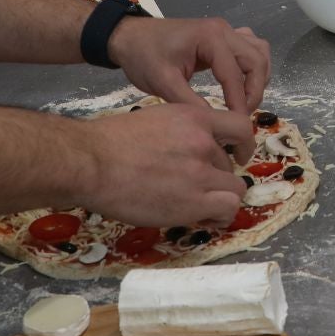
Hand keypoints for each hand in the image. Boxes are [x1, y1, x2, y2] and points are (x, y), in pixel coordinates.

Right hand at [77, 102, 249, 227]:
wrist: (92, 162)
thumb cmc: (111, 142)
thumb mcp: (155, 120)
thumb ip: (180, 133)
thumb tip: (189, 151)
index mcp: (194, 118)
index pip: (240, 127)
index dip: (242, 145)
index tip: (237, 155)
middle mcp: (203, 142)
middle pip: (230, 165)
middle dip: (216, 178)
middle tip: (193, 190)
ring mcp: (200, 172)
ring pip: (235, 190)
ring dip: (221, 199)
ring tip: (201, 207)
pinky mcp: (194, 201)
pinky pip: (226, 210)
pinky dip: (219, 216)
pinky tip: (202, 217)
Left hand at [108, 15, 272, 160]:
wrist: (129, 37)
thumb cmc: (144, 57)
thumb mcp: (164, 83)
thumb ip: (192, 104)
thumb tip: (217, 124)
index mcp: (210, 38)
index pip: (235, 73)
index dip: (239, 101)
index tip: (238, 125)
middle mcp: (223, 30)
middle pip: (256, 60)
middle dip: (254, 90)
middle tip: (241, 115)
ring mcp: (225, 30)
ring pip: (259, 51)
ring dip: (258, 77)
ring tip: (244, 102)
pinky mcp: (222, 36)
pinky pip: (250, 47)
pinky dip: (253, 66)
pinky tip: (242, 83)